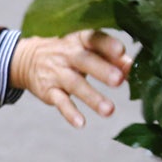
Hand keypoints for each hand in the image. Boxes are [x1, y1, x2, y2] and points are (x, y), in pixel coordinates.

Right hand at [9, 29, 130, 127]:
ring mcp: (57, 73)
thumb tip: (134, 66)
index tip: (121, 51)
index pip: (93, 39)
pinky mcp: (48, 91)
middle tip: (119, 80)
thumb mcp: (87, 50)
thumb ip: (111, 57)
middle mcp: (67, 54)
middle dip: (102, 70)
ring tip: (109, 110)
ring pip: (75, 84)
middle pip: (85, 61)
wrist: (28, 59)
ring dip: (92, 97)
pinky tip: (81, 123)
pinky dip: (70, 113)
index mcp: (79, 40)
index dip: (107, 44)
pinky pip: (60, 102)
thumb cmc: (69, 54)